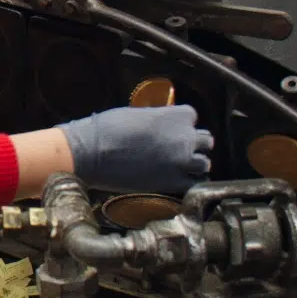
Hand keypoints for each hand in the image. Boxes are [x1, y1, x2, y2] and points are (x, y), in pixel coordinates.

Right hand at [60, 105, 213, 192]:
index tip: (172, 131)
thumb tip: (163, 126)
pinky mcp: (172, 182)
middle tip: (179, 150)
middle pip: (205, 140)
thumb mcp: (139, 114)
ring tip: (181, 168)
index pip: (192, 117)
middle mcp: (184, 137)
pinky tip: (179, 182)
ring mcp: (181, 161)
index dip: (182, 125)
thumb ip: (159, 119)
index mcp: (176, 115)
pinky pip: (195, 184)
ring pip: (204, 163)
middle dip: (193, 145)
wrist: (92, 152)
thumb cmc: (108, 129)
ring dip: (194, 165)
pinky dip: (190, 184)